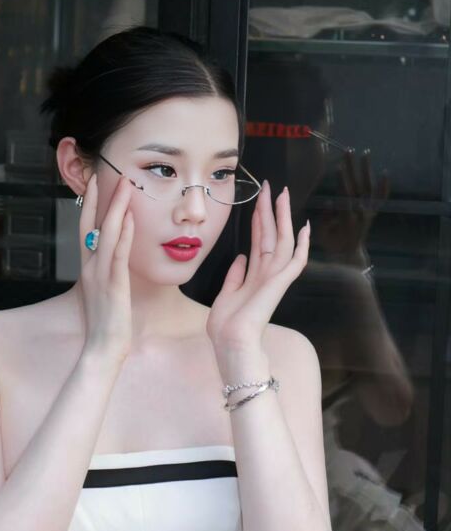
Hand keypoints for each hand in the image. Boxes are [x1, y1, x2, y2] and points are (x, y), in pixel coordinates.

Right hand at [77, 172, 134, 363]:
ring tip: (124, 186)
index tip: (96, 183)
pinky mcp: (114, 285)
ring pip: (108, 234)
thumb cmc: (107, 326)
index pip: (87, 230)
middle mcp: (91, 268)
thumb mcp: (105, 294)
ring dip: (117, 208)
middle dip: (101, 198)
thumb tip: (115, 262)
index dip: (90, 205)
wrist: (102, 349)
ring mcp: (101, 275)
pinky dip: (125, 235)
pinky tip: (131, 218)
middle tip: (107, 172)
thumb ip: (108, 275)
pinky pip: (119, 255)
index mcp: (89, 269)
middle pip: (93, 225)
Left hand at [206, 181, 309, 352]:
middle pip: (272, 235)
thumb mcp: (226, 294)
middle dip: (270, 210)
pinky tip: (304, 227)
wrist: (231, 344)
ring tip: (281, 194)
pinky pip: (295, 261)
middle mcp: (267, 274)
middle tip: (270, 186)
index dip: (259, 220)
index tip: (259, 200)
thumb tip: (240, 257)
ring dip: (282, 217)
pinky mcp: (279, 284)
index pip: (259, 241)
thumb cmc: (226, 327)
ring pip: (283, 240)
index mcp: (254, 276)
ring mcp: (274, 278)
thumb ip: (235, 275)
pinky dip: (302, 245)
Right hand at [317, 149, 389, 264]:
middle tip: (348, 151)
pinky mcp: (373, 213)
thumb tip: (330, 201)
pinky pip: (381, 198)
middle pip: (357, 184)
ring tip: (365, 152)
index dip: (342, 180)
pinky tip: (386, 172)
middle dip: (352, 167)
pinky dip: (384, 186)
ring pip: (370, 187)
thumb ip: (326, 218)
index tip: (339, 165)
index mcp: (347, 216)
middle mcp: (361, 212)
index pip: (345, 193)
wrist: (348, 255)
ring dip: (367, 169)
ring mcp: (369, 212)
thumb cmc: (331, 243)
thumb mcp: (323, 233)